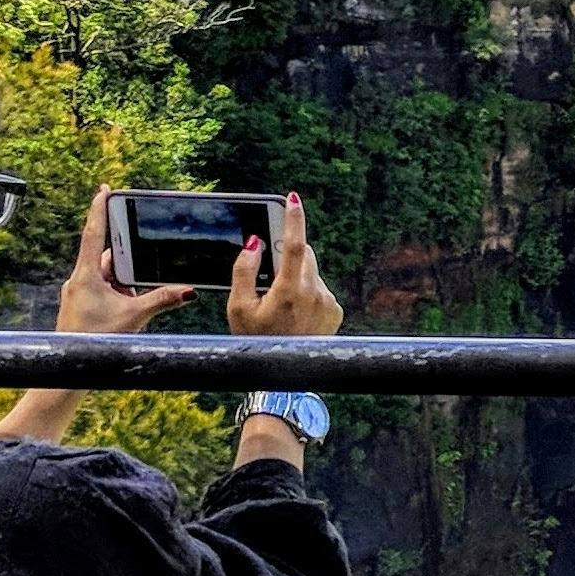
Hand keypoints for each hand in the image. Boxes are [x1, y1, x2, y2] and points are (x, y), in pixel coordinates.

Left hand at [0, 189, 195, 441]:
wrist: (70, 366)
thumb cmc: (96, 341)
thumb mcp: (135, 316)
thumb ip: (162, 300)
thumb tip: (189, 290)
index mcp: (86, 275)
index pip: (94, 234)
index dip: (99, 210)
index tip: (104, 190)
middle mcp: (79, 280)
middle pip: (105, 255)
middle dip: (125, 252)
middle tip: (140, 241)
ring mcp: (80, 293)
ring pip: (107, 274)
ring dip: (125, 277)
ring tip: (139, 286)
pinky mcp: (82, 306)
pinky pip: (104, 288)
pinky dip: (120, 290)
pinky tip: (133, 301)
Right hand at [229, 193, 341, 338]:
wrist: (285, 376)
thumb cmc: (256, 343)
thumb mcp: (238, 308)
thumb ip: (243, 271)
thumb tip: (254, 243)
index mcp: (290, 291)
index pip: (295, 245)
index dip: (294, 219)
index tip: (293, 199)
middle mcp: (315, 294)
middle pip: (304, 256)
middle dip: (288, 257)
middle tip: (270, 278)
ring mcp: (329, 302)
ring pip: (312, 273)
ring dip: (297, 278)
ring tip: (282, 306)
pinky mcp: (336, 311)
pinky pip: (320, 290)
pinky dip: (308, 294)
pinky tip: (296, 315)